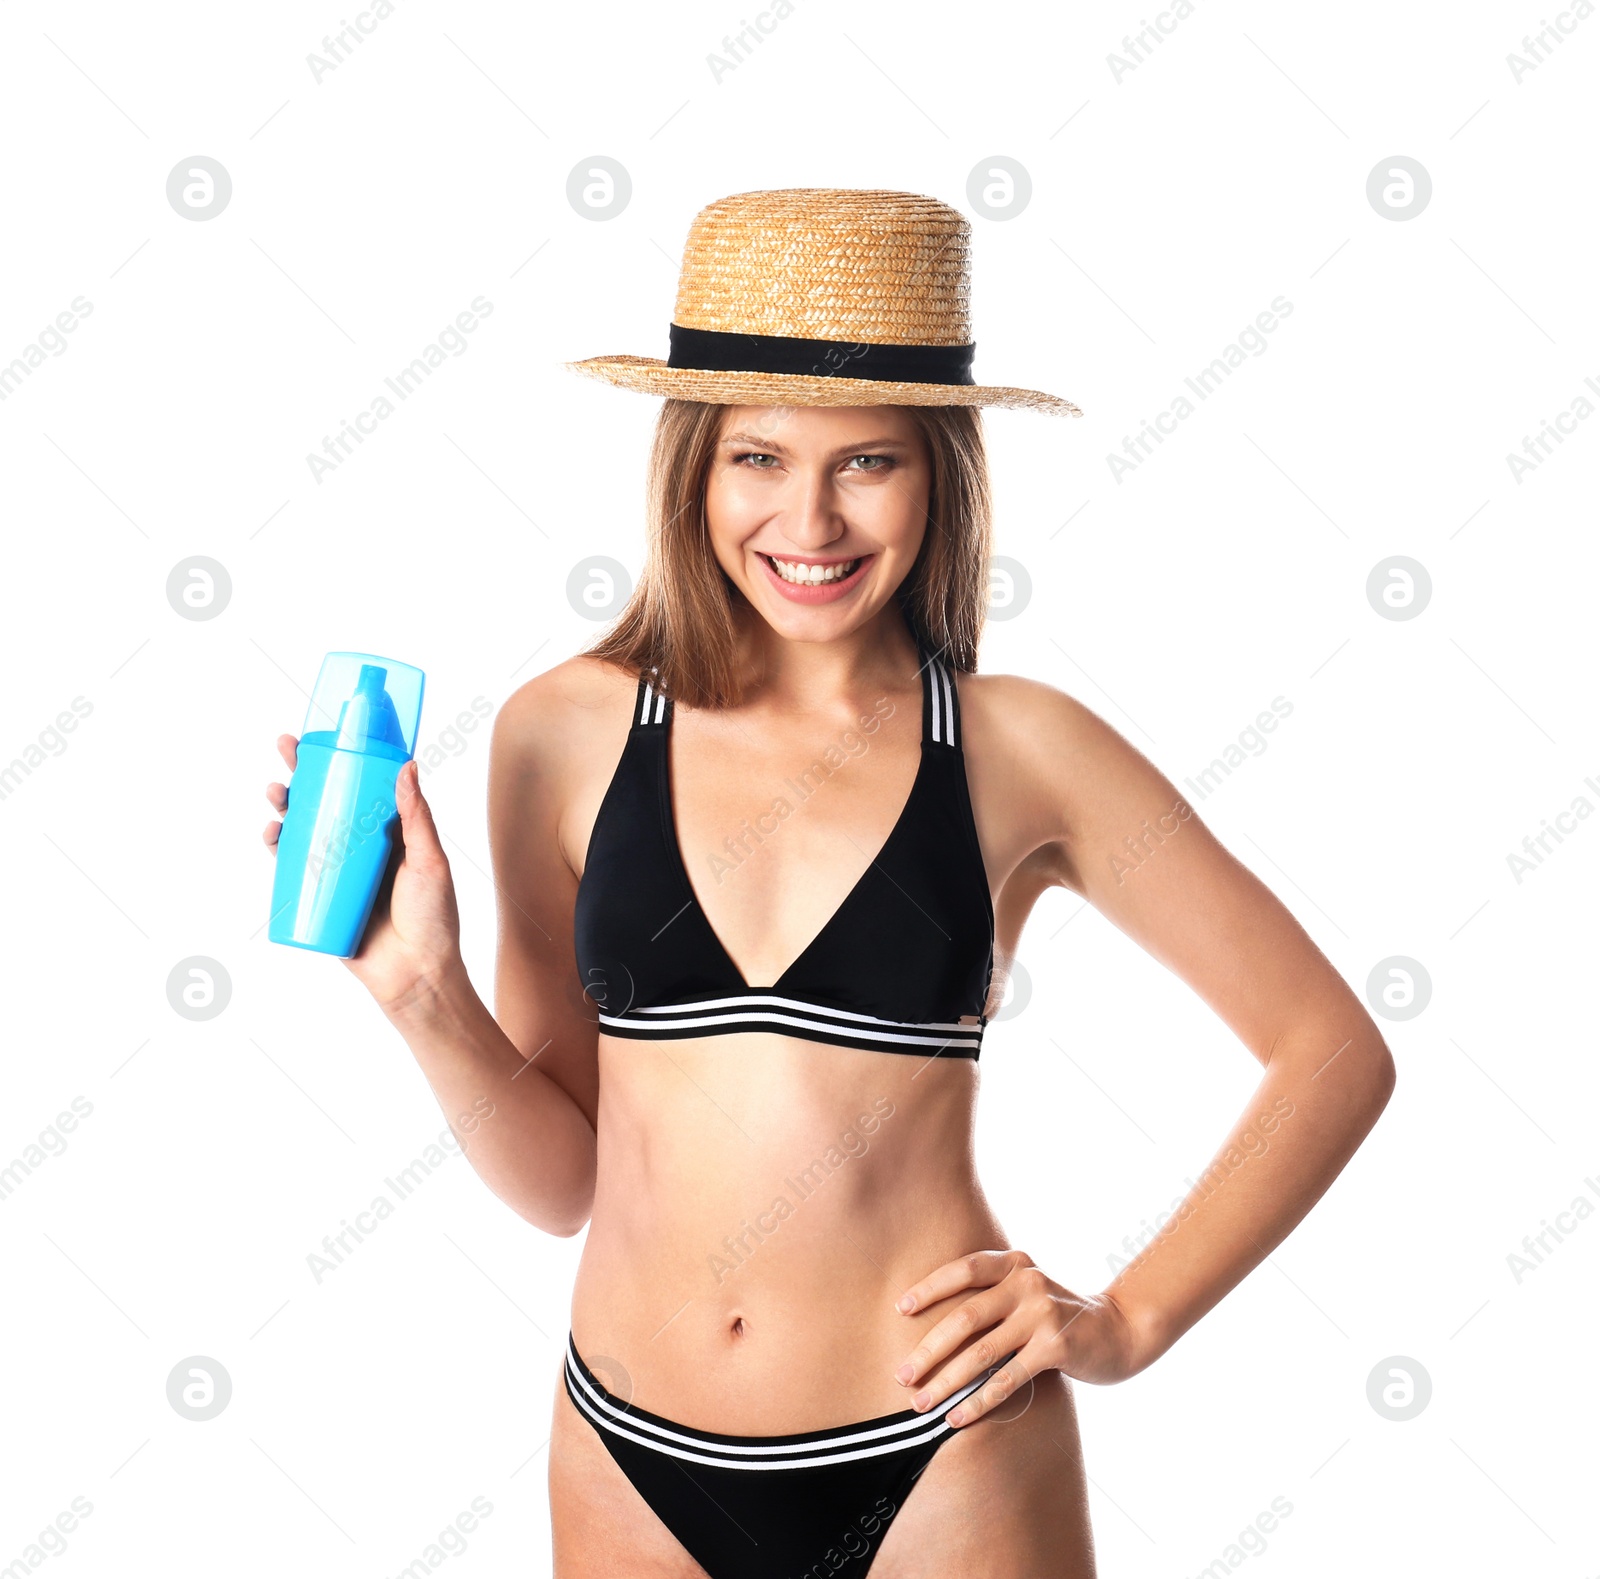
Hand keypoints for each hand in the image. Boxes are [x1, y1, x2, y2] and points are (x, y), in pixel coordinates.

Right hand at [264, 733, 462, 1015]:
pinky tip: (272, 832)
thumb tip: (407, 765)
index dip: (343, 760)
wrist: (416, 976)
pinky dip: (278, 848)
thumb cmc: (433, 919)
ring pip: (305, 830)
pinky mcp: (320, 898)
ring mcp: (339, 872)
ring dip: (286, 806)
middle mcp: (362, 849)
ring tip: (277, 792)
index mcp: (391, 835)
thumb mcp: (429, 862)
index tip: (327, 734)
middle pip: (328, 802)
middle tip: (286, 748)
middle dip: (304, 773)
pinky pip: (293, 868)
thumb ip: (416, 818)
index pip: (363, 787)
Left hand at [891, 1249, 1150, 1427]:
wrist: (1121, 1331)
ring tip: (921, 1403)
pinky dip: (978, 1401)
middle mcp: (1026, 1282)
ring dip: (946, 1381)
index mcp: (1015, 1263)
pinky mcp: (1055, 1346)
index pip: (964, 1269)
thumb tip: (934, 1325)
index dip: (930, 1288)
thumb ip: (994, 1297)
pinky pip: (1007, 1378)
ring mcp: (1042, 1313)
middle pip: (965, 1316)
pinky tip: (957, 1418)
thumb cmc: (1061, 1316)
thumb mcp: (1028, 1292)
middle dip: (928, 1349)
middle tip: (902, 1374)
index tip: (900, 1310)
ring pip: (981, 1351)